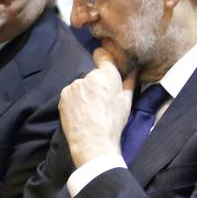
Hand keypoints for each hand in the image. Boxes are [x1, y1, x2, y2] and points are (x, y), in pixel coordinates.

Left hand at [59, 49, 133, 167]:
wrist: (93, 142)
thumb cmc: (113, 123)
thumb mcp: (126, 102)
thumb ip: (129, 82)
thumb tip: (133, 69)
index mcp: (107, 75)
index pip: (102, 55)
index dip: (103, 59)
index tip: (104, 65)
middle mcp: (89, 76)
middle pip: (92, 74)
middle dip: (95, 83)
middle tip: (99, 100)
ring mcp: (74, 85)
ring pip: (80, 85)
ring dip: (84, 92)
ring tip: (89, 109)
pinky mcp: (63, 95)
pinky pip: (70, 93)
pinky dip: (74, 100)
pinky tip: (80, 112)